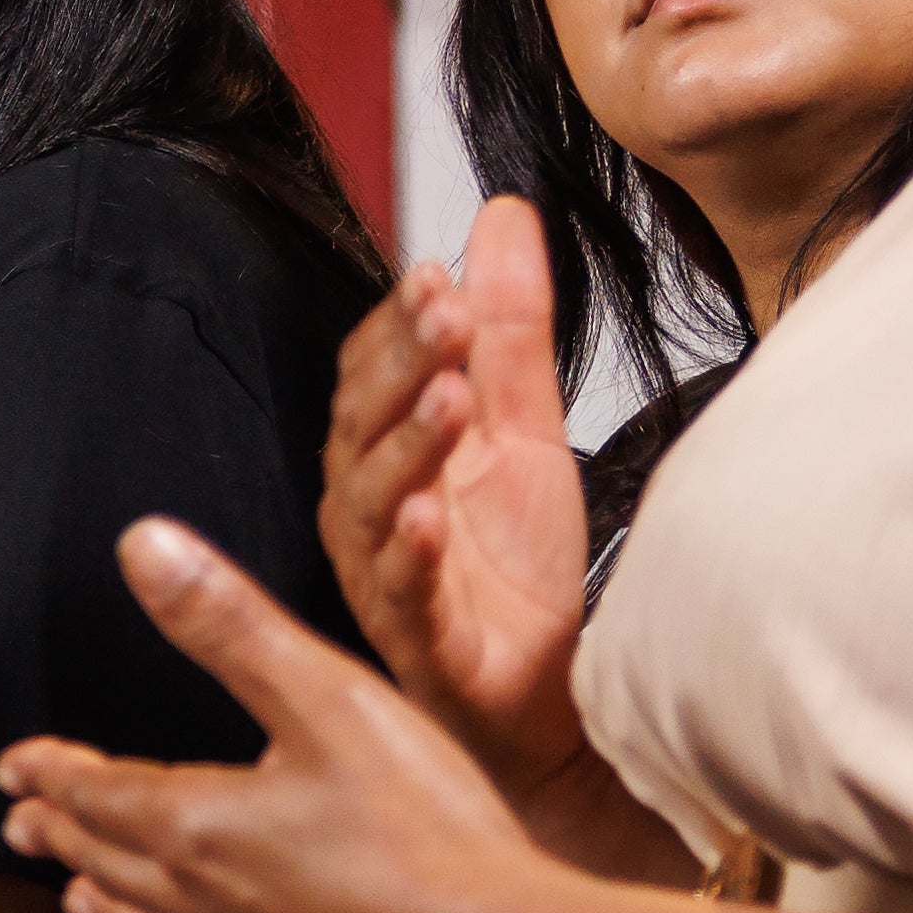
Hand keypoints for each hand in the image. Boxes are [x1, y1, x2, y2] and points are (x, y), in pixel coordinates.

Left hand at [0, 523, 570, 912]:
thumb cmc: (423, 826)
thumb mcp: (323, 696)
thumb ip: (227, 623)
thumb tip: (143, 546)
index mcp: (198, 823)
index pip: (97, 791)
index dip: (50, 773)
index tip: (14, 768)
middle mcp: (204, 896)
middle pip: (110, 857)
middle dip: (61, 830)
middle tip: (22, 821)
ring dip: (105, 895)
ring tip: (78, 887)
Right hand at [321, 200, 606, 804]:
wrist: (547, 698)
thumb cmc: (515, 574)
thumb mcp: (525, 428)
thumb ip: (511, 328)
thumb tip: (501, 214)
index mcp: (383, 454)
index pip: (372, 370)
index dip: (403, 324)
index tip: (443, 277)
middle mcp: (366, 508)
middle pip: (365, 422)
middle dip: (406, 363)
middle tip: (448, 314)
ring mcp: (384, 574)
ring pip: (376, 500)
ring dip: (409, 445)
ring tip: (451, 398)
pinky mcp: (419, 640)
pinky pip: (402, 593)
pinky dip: (411, 554)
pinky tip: (429, 517)